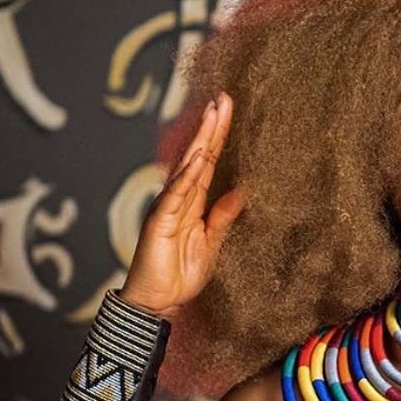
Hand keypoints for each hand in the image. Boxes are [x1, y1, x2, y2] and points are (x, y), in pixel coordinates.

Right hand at [119, 92, 244, 317]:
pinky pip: (175, 195)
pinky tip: (196, 158)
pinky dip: (185, 176)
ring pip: (187, 168)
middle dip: (212, 127)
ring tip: (213, 115)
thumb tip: (241, 191)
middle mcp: (180, 198)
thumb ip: (223, 217)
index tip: (228, 110)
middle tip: (224, 98)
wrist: (158, 301)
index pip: (209, 162)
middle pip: (199, 156)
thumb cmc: (180, 274)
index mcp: (194, 202)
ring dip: (201, 142)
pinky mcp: (159, 222)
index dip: (219, 137)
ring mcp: (168, 207)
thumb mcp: (212, 243)